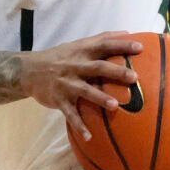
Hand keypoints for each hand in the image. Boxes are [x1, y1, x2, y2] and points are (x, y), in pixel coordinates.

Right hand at [22, 31, 141, 139]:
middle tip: (134, 78)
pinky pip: (70, 114)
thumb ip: (101, 39)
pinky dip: (79, 125)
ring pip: (85, 90)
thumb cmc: (60, 57)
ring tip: (114, 106)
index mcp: (82, 51)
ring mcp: (67, 83)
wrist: (28, 71)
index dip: (122, 45)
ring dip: (100, 98)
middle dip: (116, 72)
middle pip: (98, 68)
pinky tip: (89, 137)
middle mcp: (75, 66)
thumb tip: (127, 32)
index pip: (104, 45)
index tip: (140, 48)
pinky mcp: (59, 99)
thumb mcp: (77, 44)